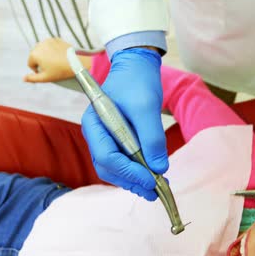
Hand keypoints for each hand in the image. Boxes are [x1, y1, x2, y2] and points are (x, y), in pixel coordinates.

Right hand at [24, 38, 91, 82]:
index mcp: (34, 54)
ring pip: (42, 49)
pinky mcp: (55, 39)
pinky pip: (50, 45)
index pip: (30, 63)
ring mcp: (47, 40)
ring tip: (55, 61)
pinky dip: (52, 50)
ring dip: (45, 54)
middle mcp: (39, 45)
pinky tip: (59, 55)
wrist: (76, 63)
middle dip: (40, 61)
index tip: (47, 72)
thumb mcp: (45, 78)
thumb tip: (23, 78)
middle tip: (51, 67)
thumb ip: (32, 78)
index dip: (37, 69)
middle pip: (35, 55)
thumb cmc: (60, 71)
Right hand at [81, 47, 167, 200]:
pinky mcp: (117, 139)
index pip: (107, 157)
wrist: (136, 65)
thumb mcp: (147, 108)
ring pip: (115, 168)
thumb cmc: (138, 81)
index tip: (152, 180)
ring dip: (133, 180)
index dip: (129, 172)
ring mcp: (105, 137)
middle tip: (155, 190)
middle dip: (131, 180)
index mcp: (94, 123)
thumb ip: (152, 138)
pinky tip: (152, 176)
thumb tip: (159, 169)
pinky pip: (123, 160)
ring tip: (155, 188)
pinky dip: (136, 171)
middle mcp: (96, 134)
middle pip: (108, 167)